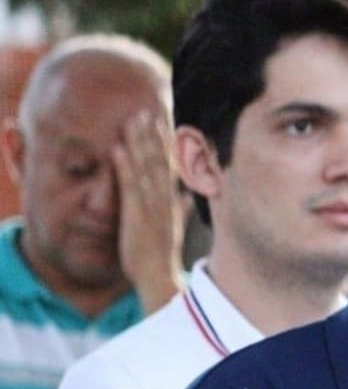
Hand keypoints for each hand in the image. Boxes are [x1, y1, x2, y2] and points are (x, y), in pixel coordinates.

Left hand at [113, 110, 183, 312]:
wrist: (159, 279)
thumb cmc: (162, 256)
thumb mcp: (173, 229)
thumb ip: (181, 210)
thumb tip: (188, 197)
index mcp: (171, 202)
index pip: (171, 167)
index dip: (167, 143)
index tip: (163, 121)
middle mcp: (164, 201)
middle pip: (161, 161)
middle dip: (154, 135)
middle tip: (148, 109)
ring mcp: (151, 207)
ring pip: (146, 169)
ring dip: (140, 143)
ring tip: (133, 119)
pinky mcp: (136, 216)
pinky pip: (130, 186)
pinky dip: (125, 166)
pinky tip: (118, 148)